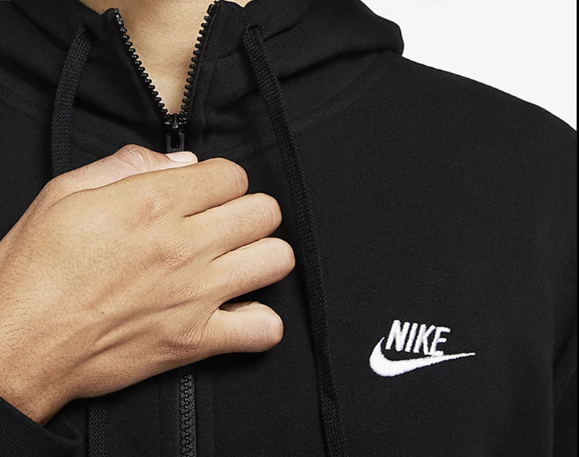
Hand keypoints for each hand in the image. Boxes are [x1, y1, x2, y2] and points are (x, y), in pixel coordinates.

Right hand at [0, 145, 293, 423]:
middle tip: (229, 225)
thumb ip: (129, 166)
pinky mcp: (195, 341)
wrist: (16, 343)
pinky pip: (263, 330)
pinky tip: (240, 312)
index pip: (233, 175)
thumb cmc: (35, 270)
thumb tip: (181, 163)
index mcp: (154, 204)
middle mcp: (184, 245)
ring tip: (240, 263)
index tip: (211, 194)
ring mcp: (196, 294)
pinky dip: (259, 323)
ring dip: (264, 257)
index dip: (224, 181)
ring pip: (276, 260)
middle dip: (251, 213)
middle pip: (265, 212)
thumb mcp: (66, 194)